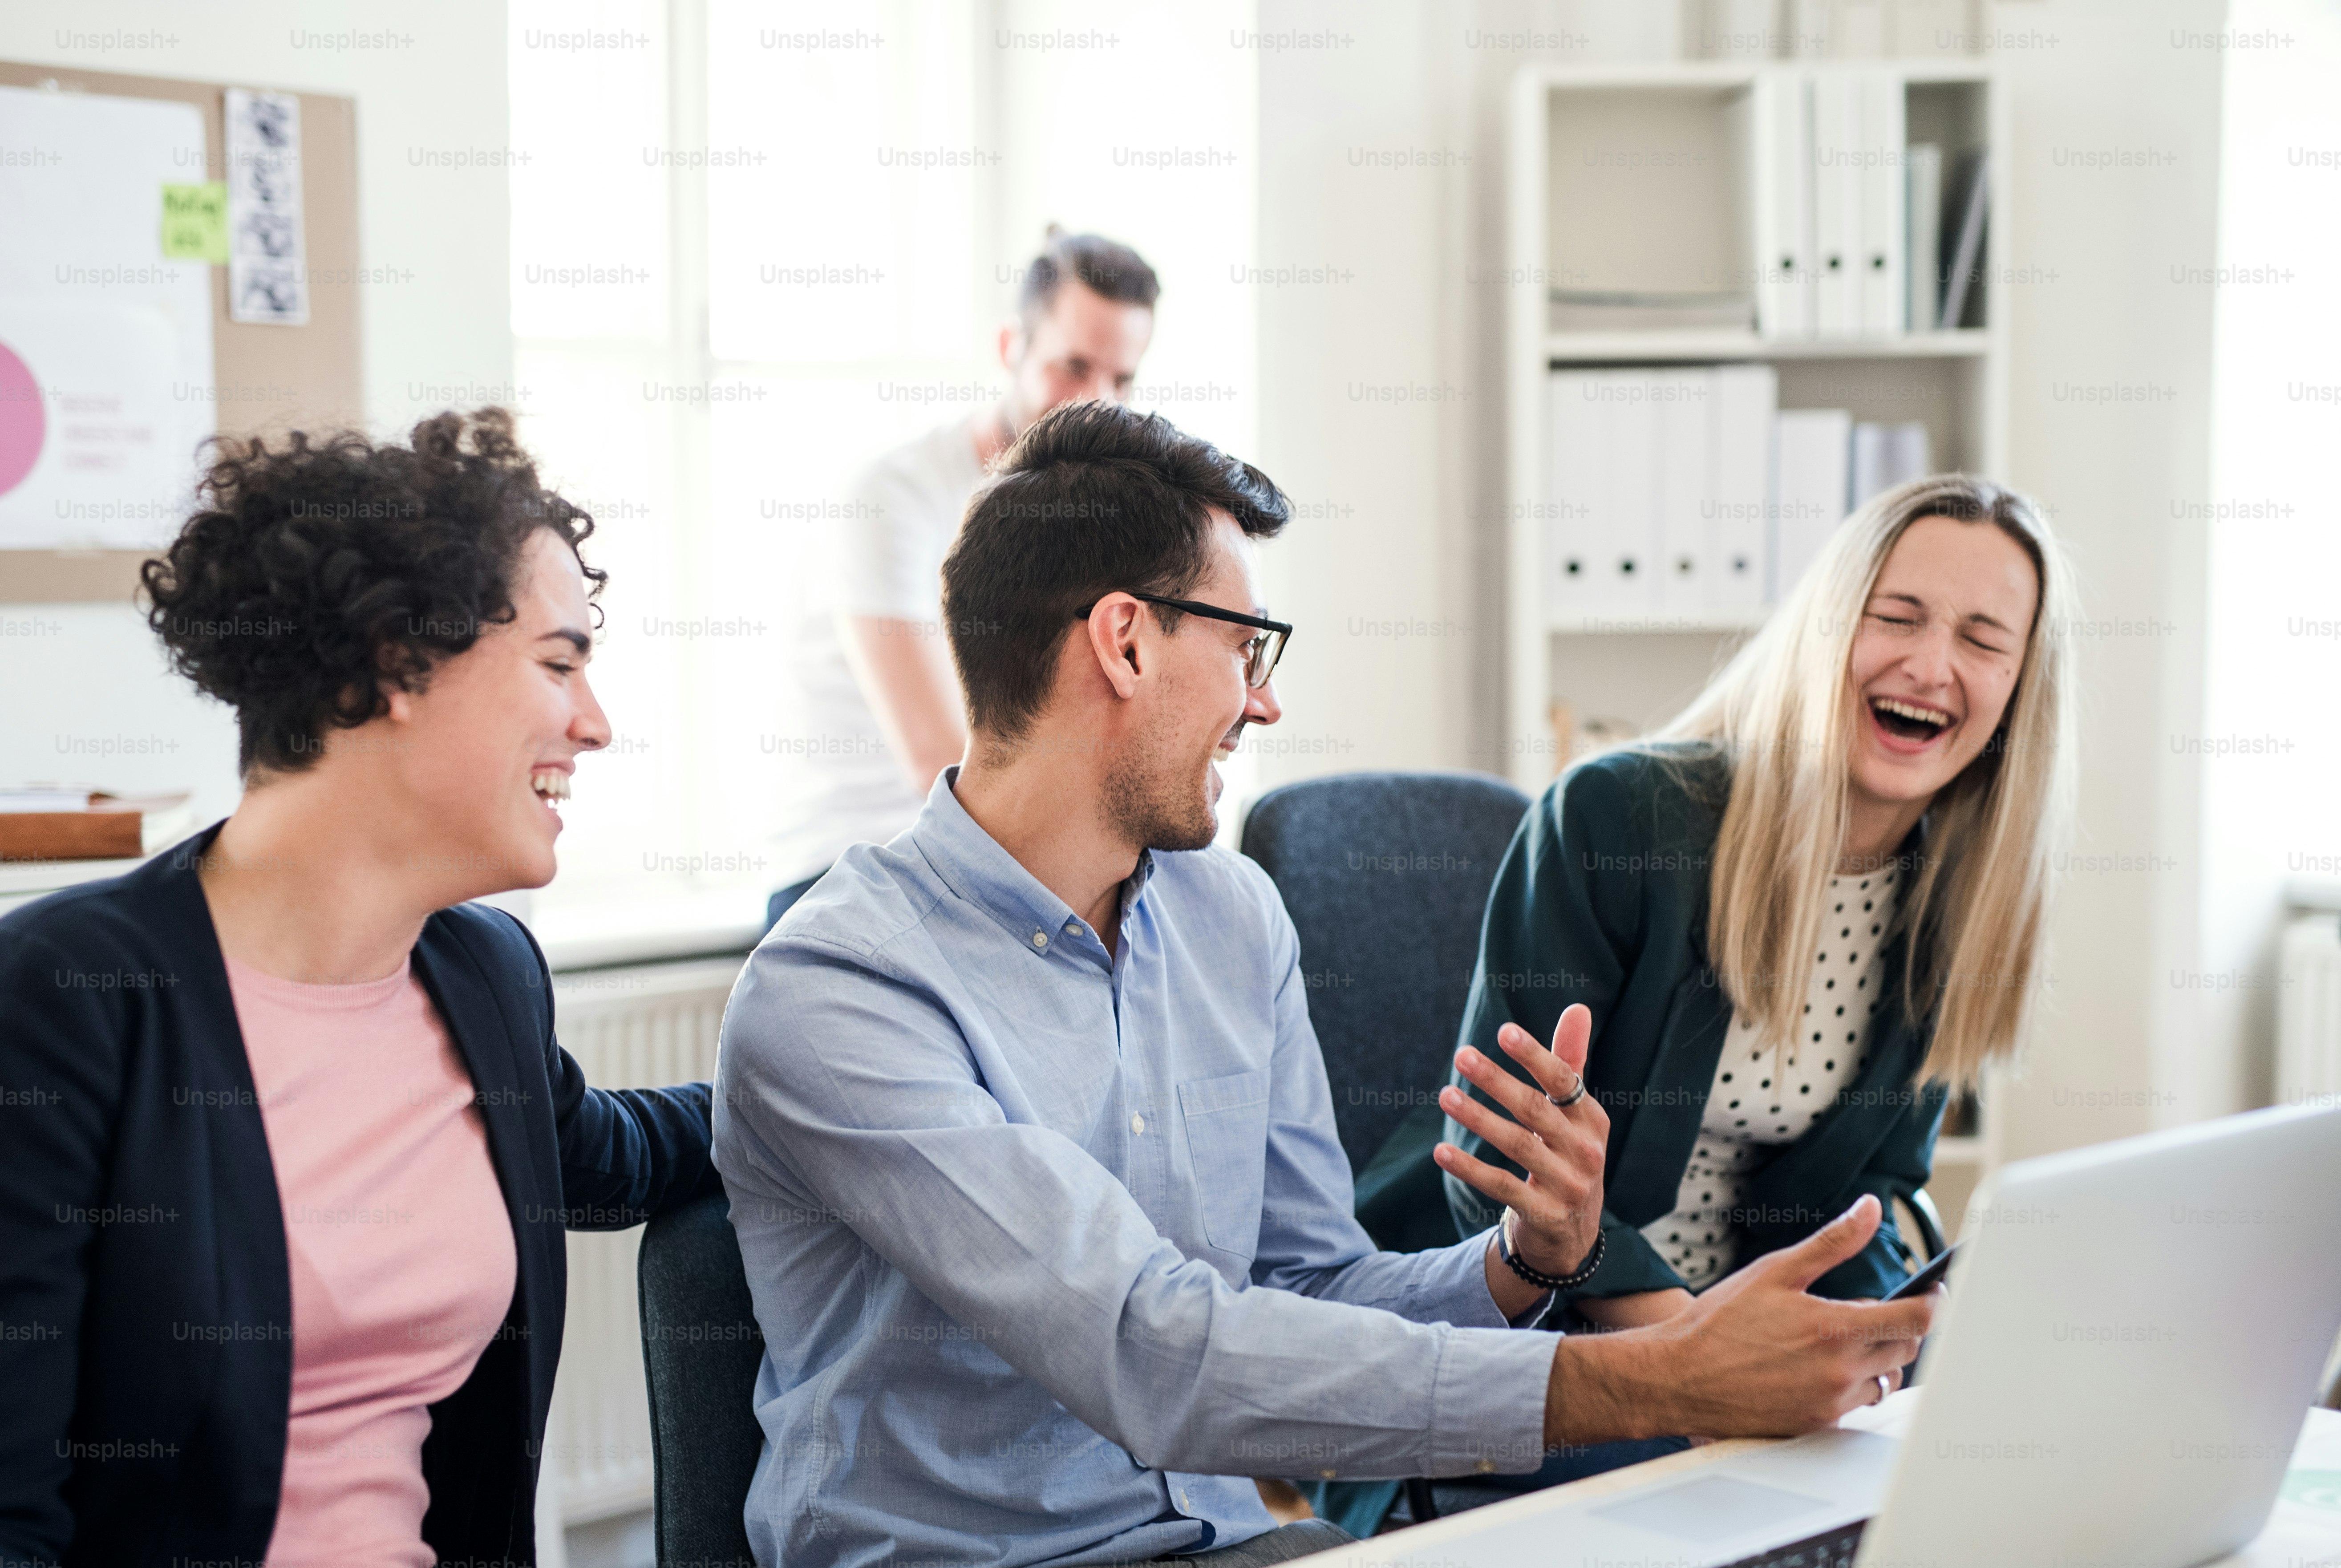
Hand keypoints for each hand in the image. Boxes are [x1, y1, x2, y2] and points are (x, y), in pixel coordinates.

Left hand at [1433, 1003, 1608, 1277]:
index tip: (1504, 1031)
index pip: (1563, 1081)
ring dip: (1478, 1118)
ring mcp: (1568, 1185)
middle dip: (1496, 1080)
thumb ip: (1570, 1062)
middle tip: (1461, 1055)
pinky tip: (1441, 1151)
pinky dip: (1470, 1169)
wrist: (1574, 1231)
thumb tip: (1578, 1008)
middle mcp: (1586, 1151)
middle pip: (1535, 1109)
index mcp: (1592, 1119)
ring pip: (1517, 1144)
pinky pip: (1502, 1186)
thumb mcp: (1575, 1114)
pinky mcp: (1544, 1213)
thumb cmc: (1568, 1154)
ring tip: (1445, 1095)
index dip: (1535, 1056)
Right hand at [1543, 1196, 1940, 1445]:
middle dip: (1899, 1326)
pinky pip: (1854, 1404)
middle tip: (1872, 1310)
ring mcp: (1830, 1403)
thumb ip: (1833, 1241)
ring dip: (1876, 1358)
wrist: (1677, 1378)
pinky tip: (1816, 1366)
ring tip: (1840, 1340)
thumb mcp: (1776, 1270)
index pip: (1915, 1319)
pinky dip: (1849, 1383)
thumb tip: (1868, 1210)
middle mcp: (1840, 1373)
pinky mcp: (1815, 1424)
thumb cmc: (1719, 1322)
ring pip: (1883, 1380)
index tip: (1933, 1291)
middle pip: (1905, 1350)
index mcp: (1835, 1329)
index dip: (1934, 1301)